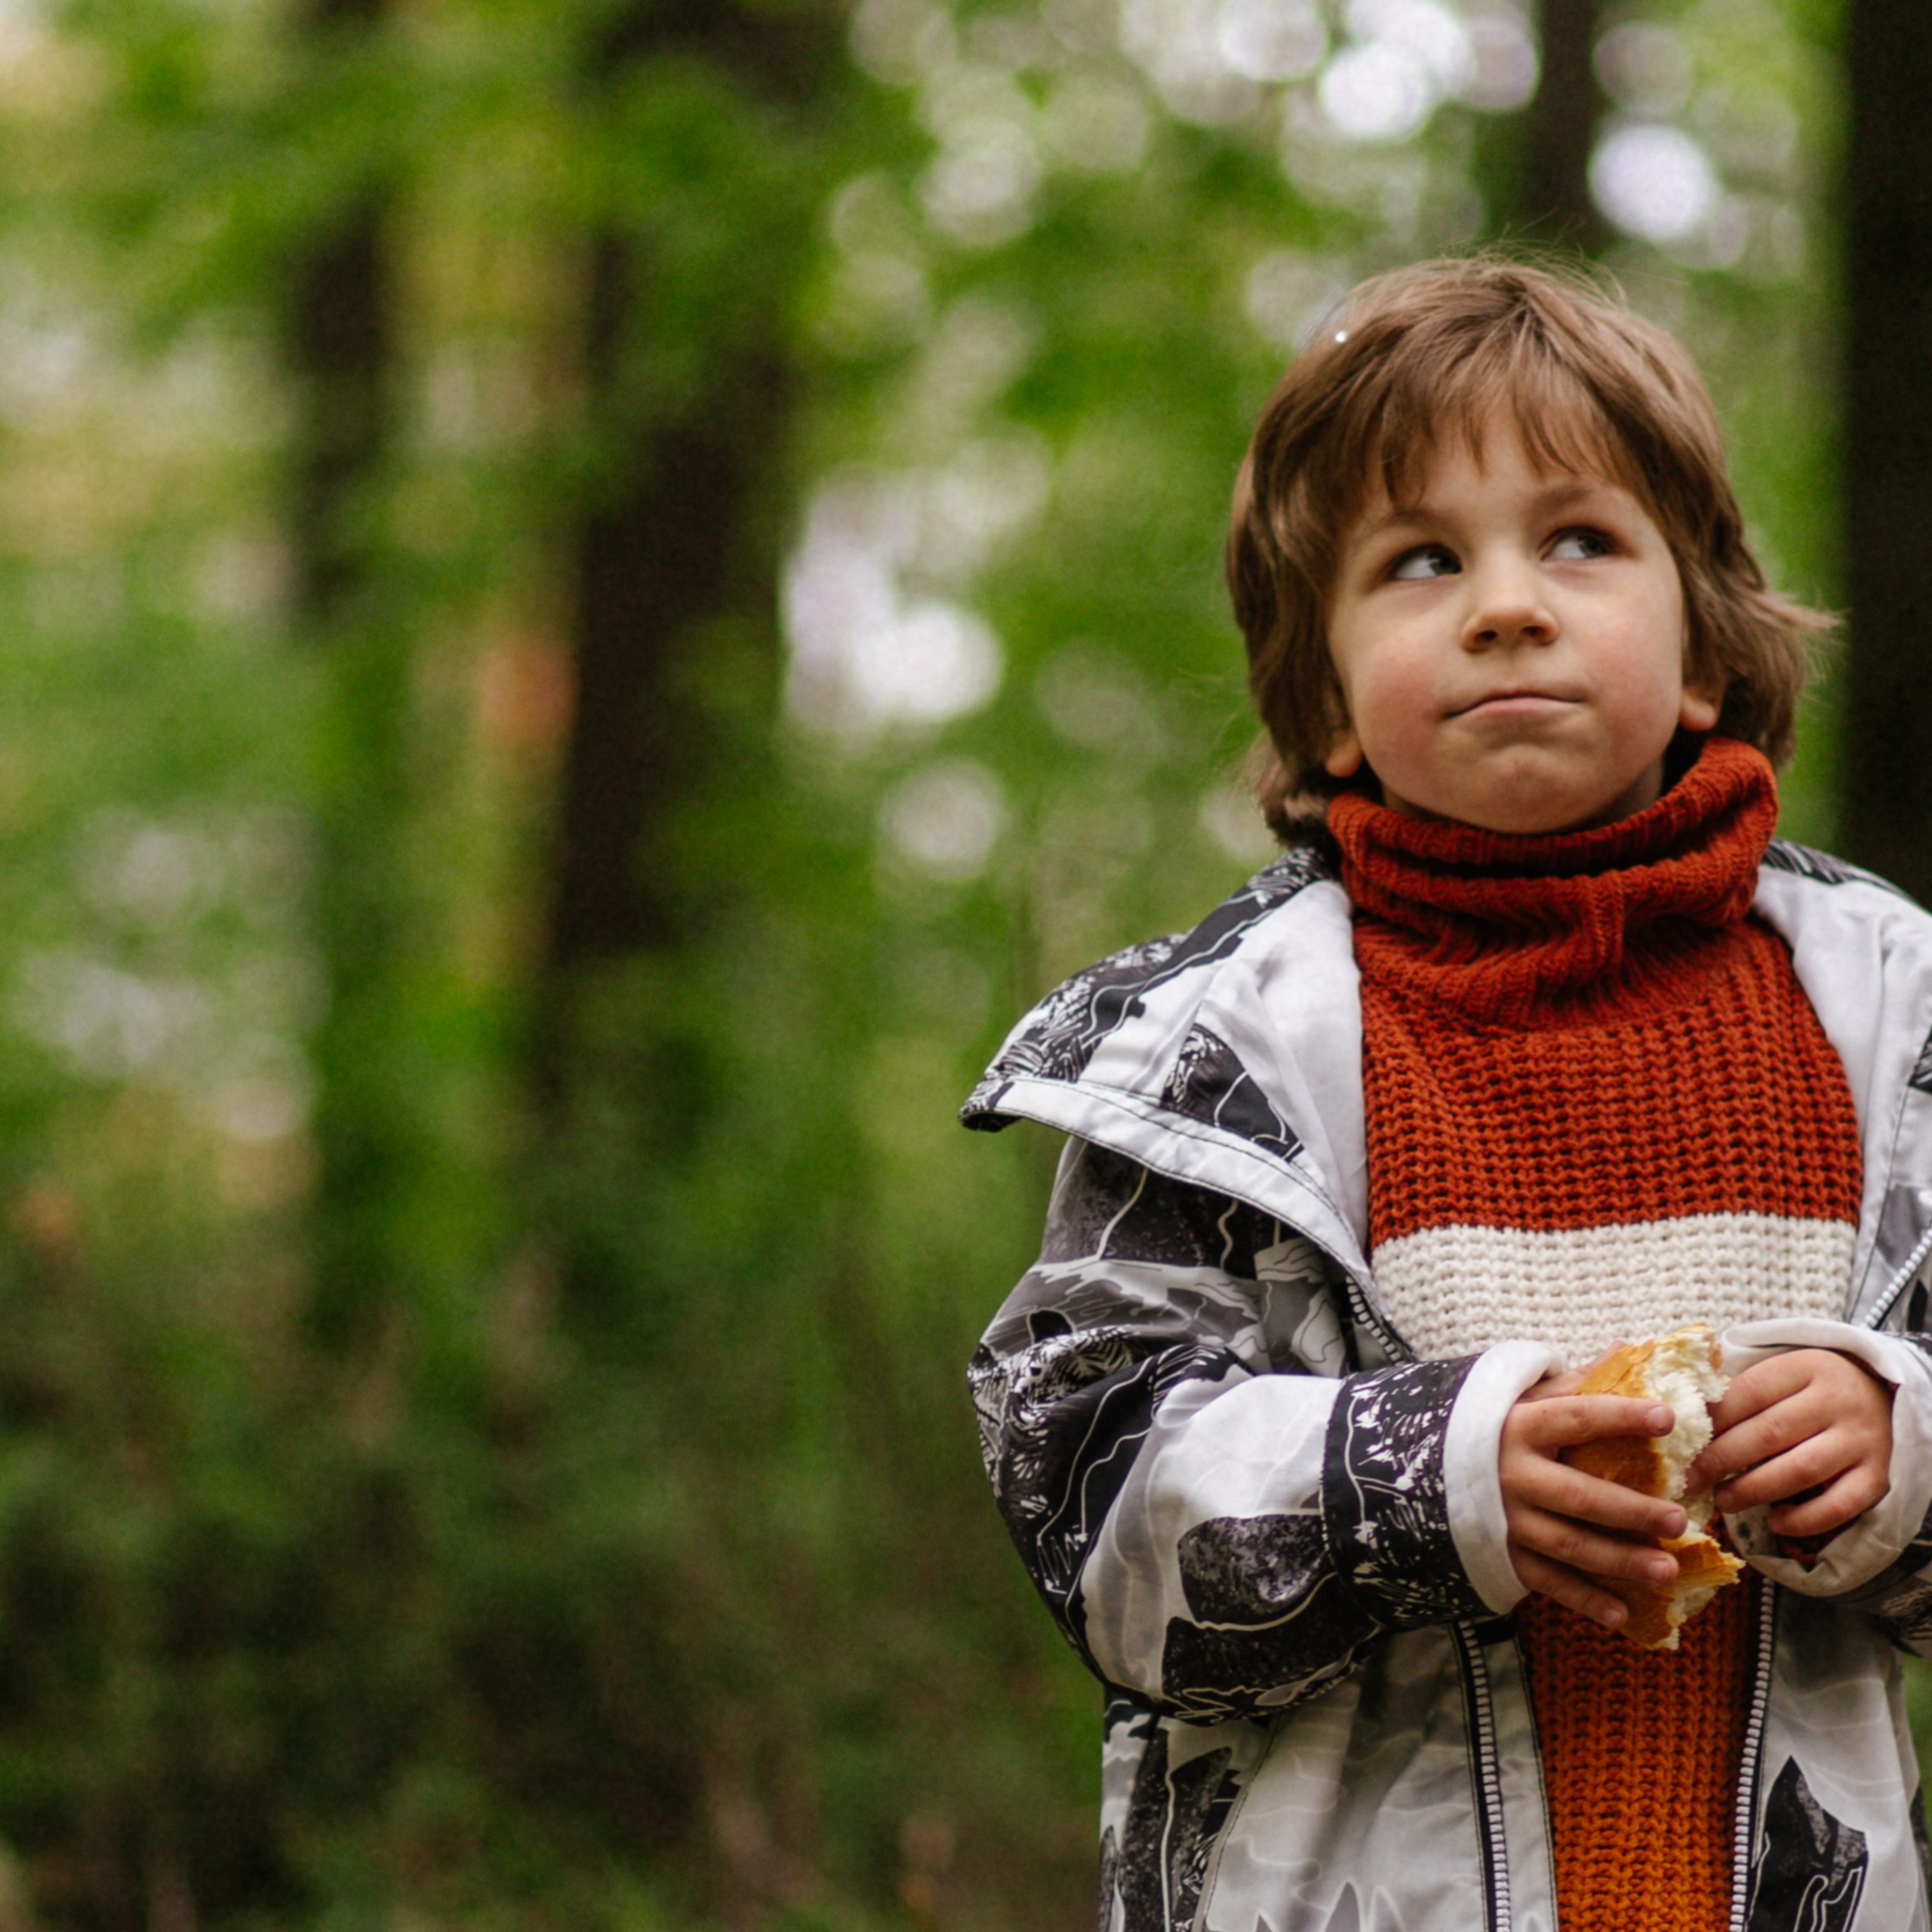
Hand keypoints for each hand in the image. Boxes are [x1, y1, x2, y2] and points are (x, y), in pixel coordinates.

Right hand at [1501, 1361, 1687, 1629]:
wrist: (1408, 1466)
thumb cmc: (1483, 1426)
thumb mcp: (1518, 1397)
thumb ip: (1573, 1382)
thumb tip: (1629, 1350)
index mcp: (1517, 1427)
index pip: (1575, 1417)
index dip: (1620, 1416)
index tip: (1667, 1417)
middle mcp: (1511, 1475)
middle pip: (1580, 1496)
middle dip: (1631, 1510)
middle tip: (1679, 1519)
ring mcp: (1505, 1519)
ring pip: (1570, 1544)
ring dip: (1621, 1560)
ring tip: (1668, 1568)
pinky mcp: (1500, 1554)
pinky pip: (1546, 1581)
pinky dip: (1584, 1600)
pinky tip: (1624, 1613)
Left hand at [1686, 1349, 1893, 1538]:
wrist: (1887, 1395)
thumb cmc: (1815, 1387)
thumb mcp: (1784, 1374)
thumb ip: (1743, 1393)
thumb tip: (1687, 1424)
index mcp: (1806, 1367)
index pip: (1750, 1393)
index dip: (1713, 1421)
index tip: (1682, 1443)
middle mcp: (1837, 1402)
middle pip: (1769, 1434)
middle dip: (1721, 1460)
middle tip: (1691, 1480)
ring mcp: (1860, 1440)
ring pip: (1799, 1471)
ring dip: (1753, 1490)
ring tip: (1723, 1500)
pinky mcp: (1877, 1476)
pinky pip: (1839, 1505)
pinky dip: (1803, 1519)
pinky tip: (1776, 1521)